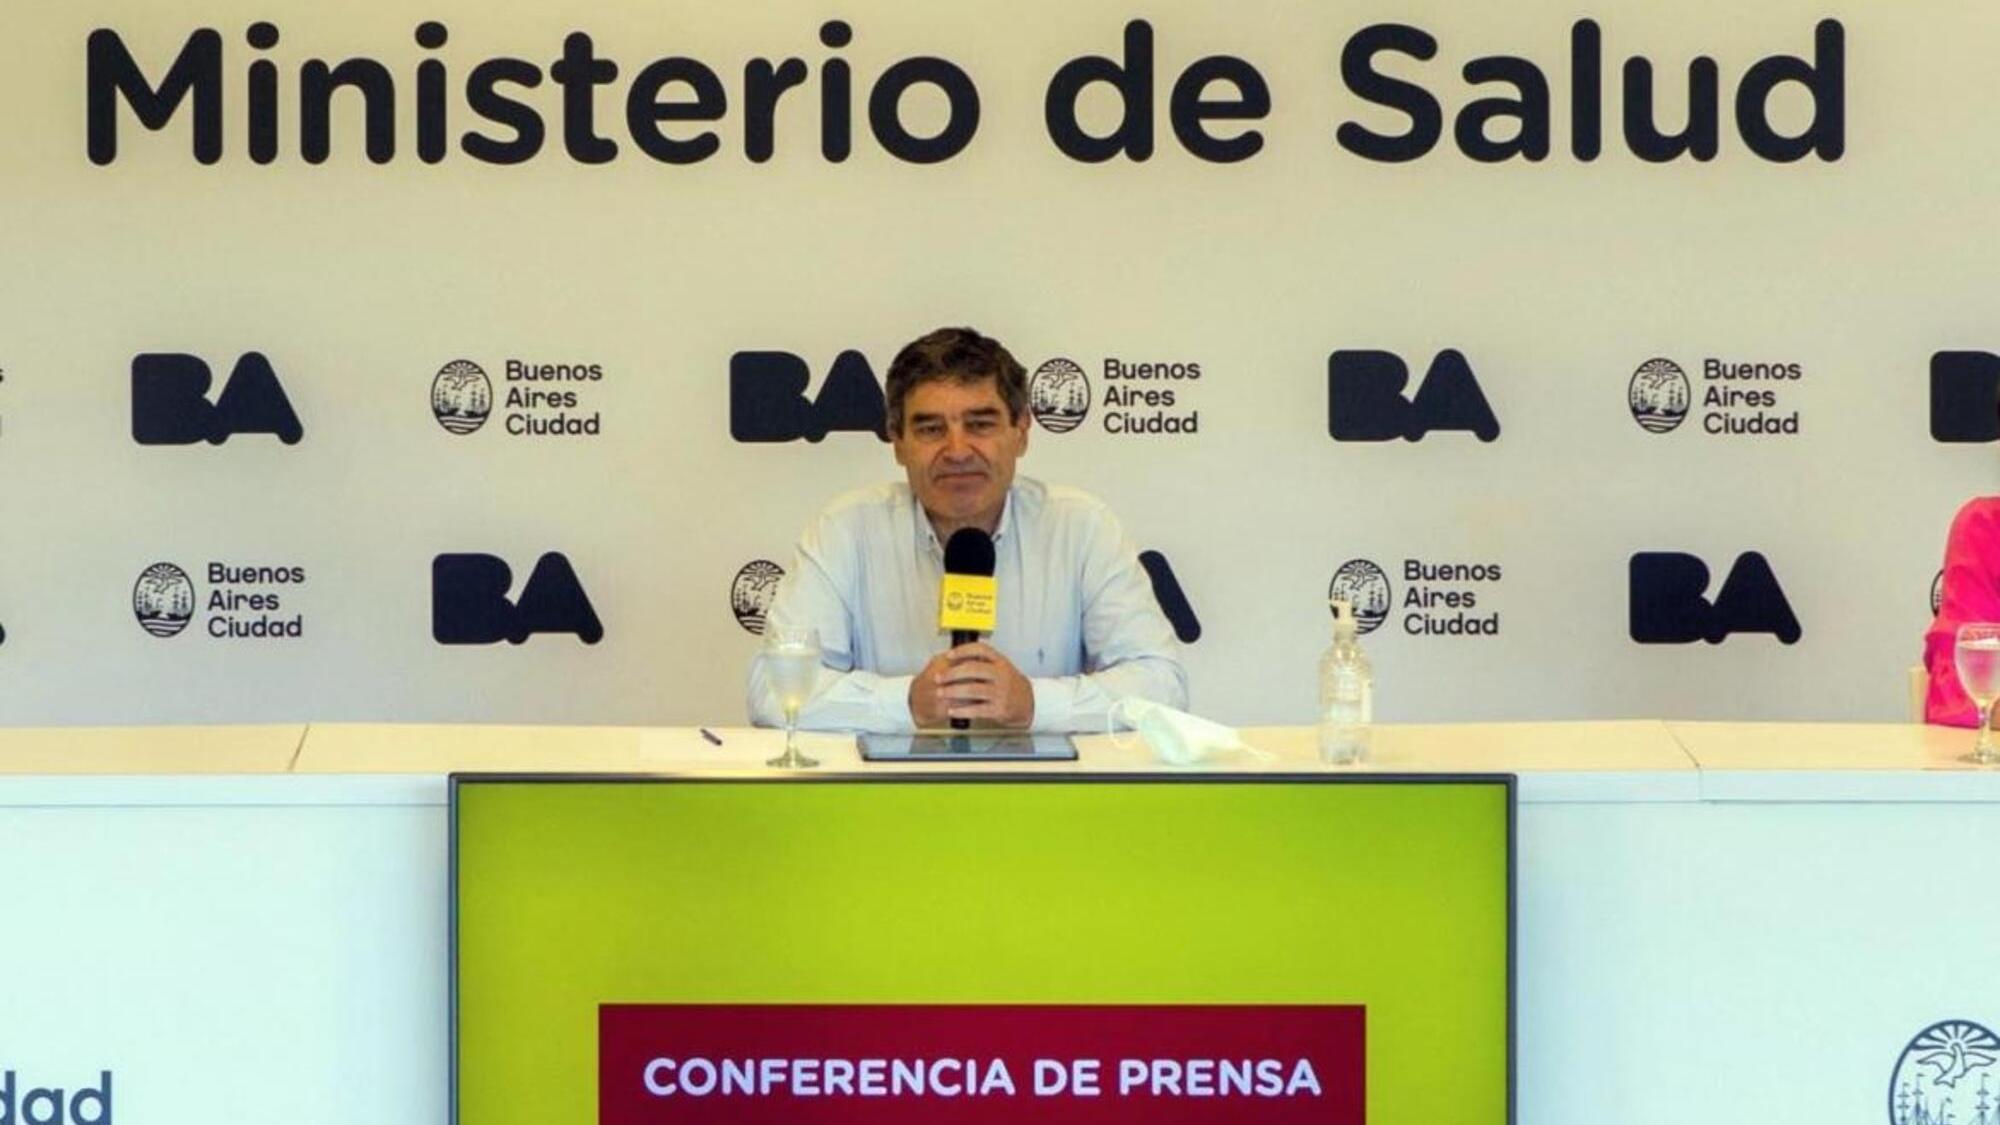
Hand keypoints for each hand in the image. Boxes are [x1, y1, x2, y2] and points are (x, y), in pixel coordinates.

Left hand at [908, 642, 1034, 728]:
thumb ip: (982, 662)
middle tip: (938, 677)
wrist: (1029, 702)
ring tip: (940, 693)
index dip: (963, 651)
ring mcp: (1000, 692)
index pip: (980, 650)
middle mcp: (1001, 675)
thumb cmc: (1010, 684)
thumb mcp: (1001, 667)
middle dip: (951, 673)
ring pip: (973, 689)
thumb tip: (955, 657)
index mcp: (1000, 662)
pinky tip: (952, 711)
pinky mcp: (999, 709)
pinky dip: (962, 710)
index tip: (949, 655)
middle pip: (973, 669)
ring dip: (953, 691)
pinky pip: (977, 709)